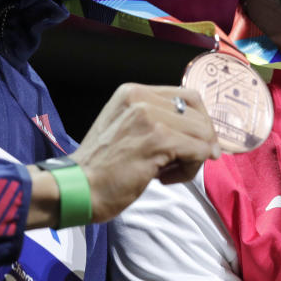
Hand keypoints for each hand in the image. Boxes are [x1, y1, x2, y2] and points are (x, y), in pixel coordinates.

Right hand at [68, 83, 219, 222]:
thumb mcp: (125, 128)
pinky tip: (163, 178)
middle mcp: (142, 98)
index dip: (200, 122)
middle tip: (182, 163)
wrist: (78, 188)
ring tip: (167, 172)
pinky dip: (189, 169)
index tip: (198, 145)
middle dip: (200, 142)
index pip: (187, 97)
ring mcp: (150, 117)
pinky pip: (198, 151)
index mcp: (133, 92)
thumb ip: (156, 121)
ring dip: (193, 159)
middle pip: (199, 114)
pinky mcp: (158, 139)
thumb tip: (201, 133)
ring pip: (202, 134)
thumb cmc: (101, 167)